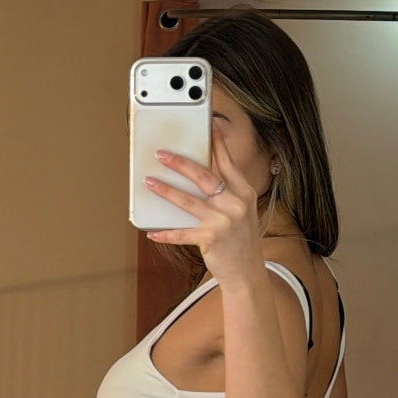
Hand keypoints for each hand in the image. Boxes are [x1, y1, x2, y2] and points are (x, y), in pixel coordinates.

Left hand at [143, 126, 261, 286]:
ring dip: (166, 191)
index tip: (207, 125)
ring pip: (188, 201)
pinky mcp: (211, 239)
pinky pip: (182, 233)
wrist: (248, 273)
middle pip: (204, 176)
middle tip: (161, 154)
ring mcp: (224, 221)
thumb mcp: (241, 211)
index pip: (227, 161)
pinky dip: (166, 233)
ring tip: (149, 182)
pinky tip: (152, 232)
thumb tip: (199, 173)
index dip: (216, 142)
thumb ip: (226, 191)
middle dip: (180, 163)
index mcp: (244, 192)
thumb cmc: (240, 240)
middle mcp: (235, 203)